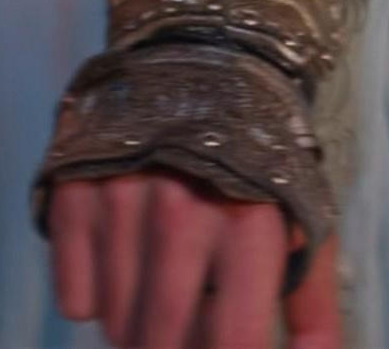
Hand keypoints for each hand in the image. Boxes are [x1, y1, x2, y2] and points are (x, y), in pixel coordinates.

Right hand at [47, 173, 340, 348]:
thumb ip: (314, 302)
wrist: (208, 67)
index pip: (235, 341)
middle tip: (192, 327)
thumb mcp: (305, 221)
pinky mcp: (75, 196)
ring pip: (117, 325)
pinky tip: (126, 264)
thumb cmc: (264, 163)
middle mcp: (184, 212)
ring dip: (139, 329)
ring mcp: (123, 203)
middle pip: (164, 341)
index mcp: (252, 222)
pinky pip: (75, 300)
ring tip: (166, 289)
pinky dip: (97, 301)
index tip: (230, 346)